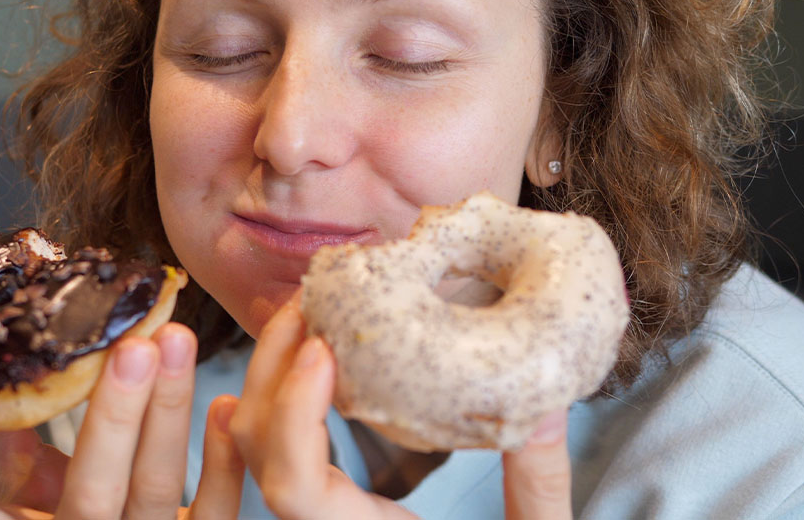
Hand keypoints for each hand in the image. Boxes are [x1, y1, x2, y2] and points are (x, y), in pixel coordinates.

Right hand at [0, 323, 244, 519]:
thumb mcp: (9, 500)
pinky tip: (221, 406)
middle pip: (90, 499)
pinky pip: (212, 515)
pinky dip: (222, 464)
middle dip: (114, 421)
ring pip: (154, 492)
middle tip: (132, 349)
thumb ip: (5, 456)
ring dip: (169, 414)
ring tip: (175, 343)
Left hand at [230, 295, 572, 519]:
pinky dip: (275, 397)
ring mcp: (318, 517)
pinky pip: (275, 448)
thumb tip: (548, 407)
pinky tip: (302, 356)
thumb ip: (537, 489)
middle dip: (270, 369)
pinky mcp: (323, 504)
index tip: (323, 350)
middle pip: (257, 452)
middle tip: (312, 304)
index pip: (292, 489)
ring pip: (254, 447)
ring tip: (308, 315)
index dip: (293, 414)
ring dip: (267, 375)